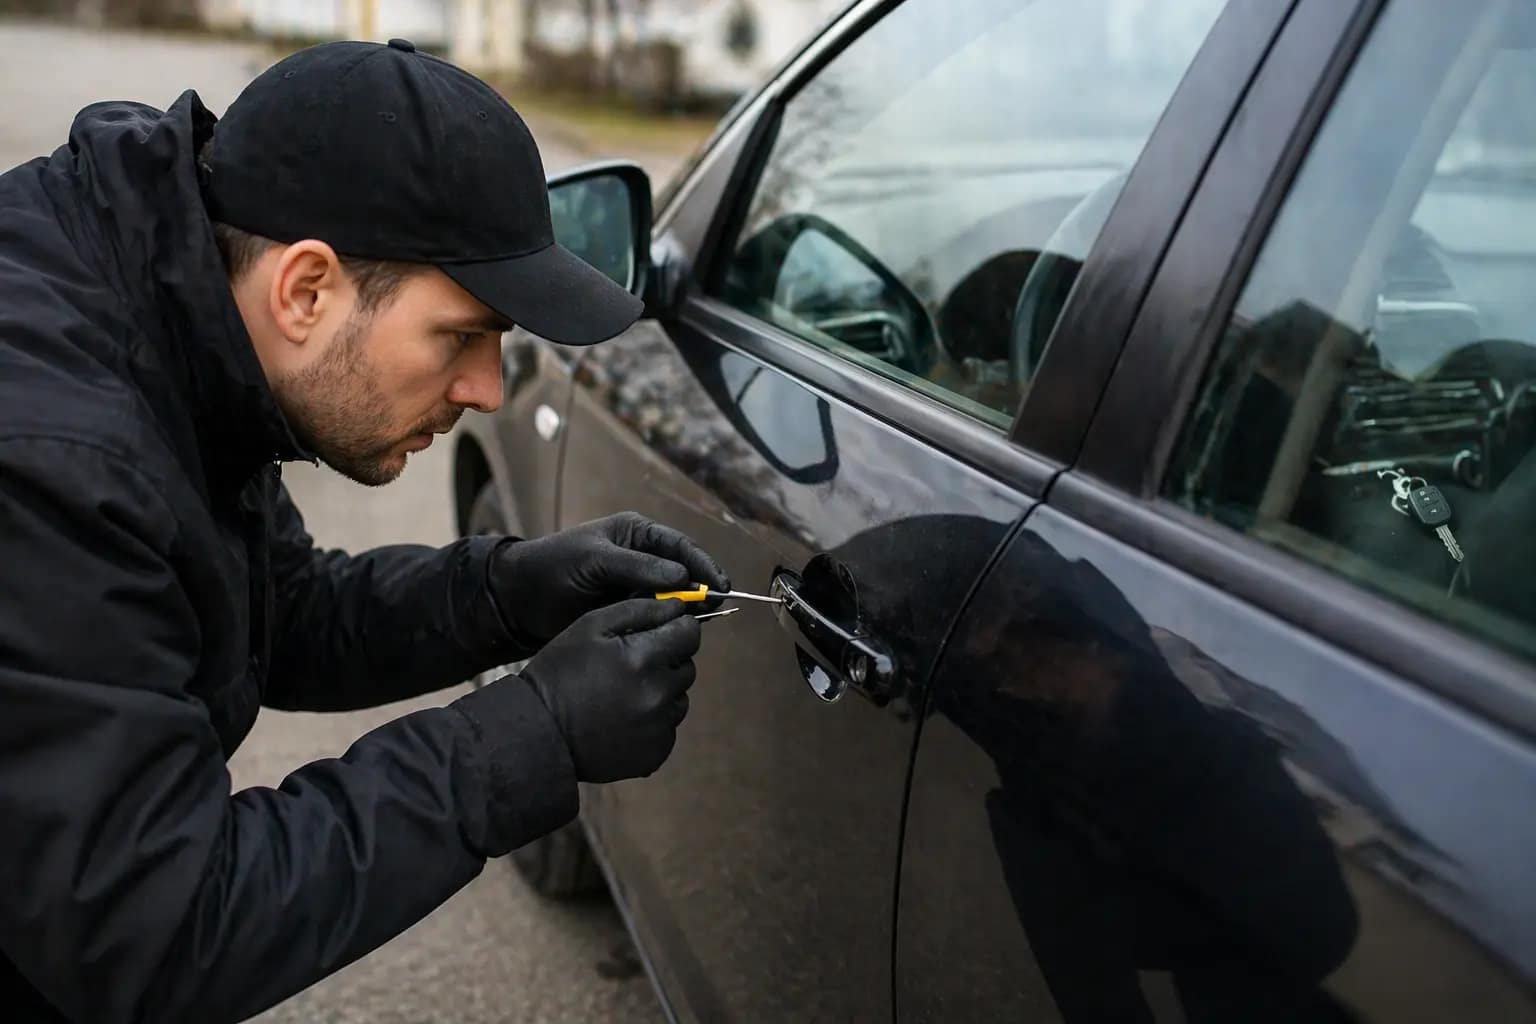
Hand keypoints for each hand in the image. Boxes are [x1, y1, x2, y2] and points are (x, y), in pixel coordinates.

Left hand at [490, 512, 728, 646]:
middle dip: (700, 590)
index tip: (719, 585)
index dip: (703, 565)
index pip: (680, 546)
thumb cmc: (553, 567)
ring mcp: (635, 588)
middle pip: (683, 574)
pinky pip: (656, 618)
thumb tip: (682, 577)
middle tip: (713, 608)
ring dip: (685, 610)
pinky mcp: (628, 613)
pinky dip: (668, 625)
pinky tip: (675, 634)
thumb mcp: (594, 560)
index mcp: (636, 535)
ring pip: (673, 599)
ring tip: (696, 623)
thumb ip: (637, 567)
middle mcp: (642, 559)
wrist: (519, 601)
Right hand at [518, 598, 701, 782]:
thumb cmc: (561, 672)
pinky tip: (623, 719)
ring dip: (661, 692)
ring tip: (622, 695)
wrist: (538, 732)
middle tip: (629, 667)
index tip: (659, 633)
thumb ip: (640, 609)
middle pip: (687, 666)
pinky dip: (653, 721)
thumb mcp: (590, 626)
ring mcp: (658, 728)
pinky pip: (668, 727)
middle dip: (666, 661)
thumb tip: (678, 606)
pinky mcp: (656, 752)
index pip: (689, 633)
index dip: (675, 629)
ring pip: (679, 697)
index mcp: (642, 658)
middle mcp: (657, 694)